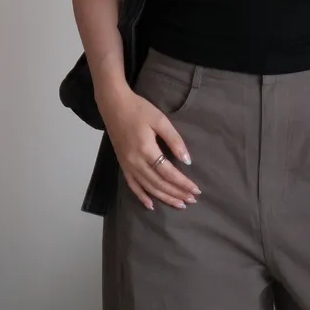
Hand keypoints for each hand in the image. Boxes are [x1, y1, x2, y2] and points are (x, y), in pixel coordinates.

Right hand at [99, 87, 200, 210]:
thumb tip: (187, 160)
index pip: (169, 173)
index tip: (196, 190)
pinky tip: (150, 205)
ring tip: (179, 204)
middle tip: (192, 200)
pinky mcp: (122, 164)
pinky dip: (141, 196)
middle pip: (159, 184)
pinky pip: (132, 185)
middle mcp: (135, 162)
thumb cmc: (139, 109)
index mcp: (146, 150)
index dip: (183, 183)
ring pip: (148, 187)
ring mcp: (127, 165)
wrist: (114, 105)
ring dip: (164, 197)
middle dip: (177, 193)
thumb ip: (174, 140)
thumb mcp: (160, 120)